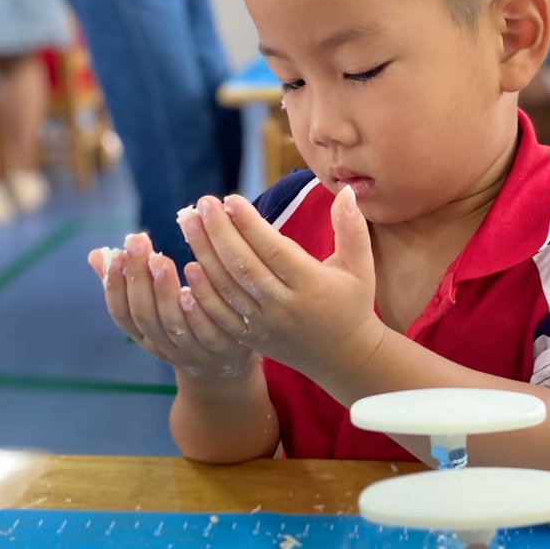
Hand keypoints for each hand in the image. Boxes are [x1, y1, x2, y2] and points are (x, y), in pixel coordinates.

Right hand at [88, 232, 256, 381]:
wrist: (222, 369)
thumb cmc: (182, 328)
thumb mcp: (153, 310)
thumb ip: (129, 283)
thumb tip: (96, 255)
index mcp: (143, 335)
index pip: (121, 313)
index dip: (114, 285)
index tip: (114, 253)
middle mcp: (162, 346)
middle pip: (144, 314)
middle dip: (137, 277)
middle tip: (137, 242)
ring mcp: (191, 350)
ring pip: (172, 323)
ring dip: (164, 290)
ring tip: (160, 258)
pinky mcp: (220, 349)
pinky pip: (206, 331)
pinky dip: (196, 309)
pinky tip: (193, 282)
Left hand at [177, 188, 385, 381]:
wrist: (343, 357)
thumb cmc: (352, 304)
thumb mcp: (361, 267)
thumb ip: (352, 228)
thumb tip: (347, 191)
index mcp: (311, 284)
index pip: (273, 249)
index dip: (249, 224)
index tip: (230, 199)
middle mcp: (285, 306)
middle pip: (243, 265)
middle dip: (219, 231)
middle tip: (202, 203)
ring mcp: (265, 324)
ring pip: (227, 287)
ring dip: (203, 253)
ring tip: (188, 223)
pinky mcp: (251, 338)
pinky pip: (220, 315)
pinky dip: (202, 292)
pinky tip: (189, 266)